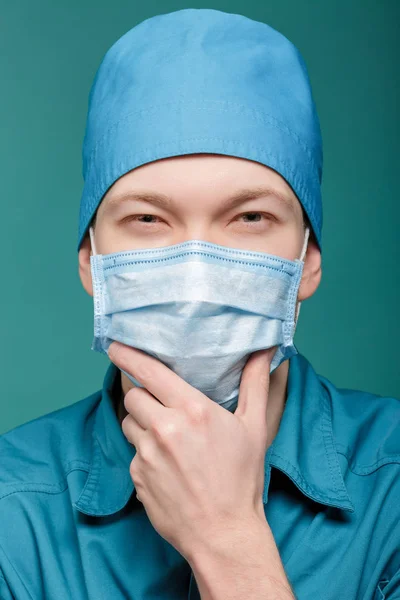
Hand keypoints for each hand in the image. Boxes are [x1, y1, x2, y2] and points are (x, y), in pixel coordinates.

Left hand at [108, 341, 275, 560]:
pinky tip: (167, 466)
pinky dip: (144, 453)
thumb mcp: (254, 427)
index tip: (115, 346)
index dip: (128, 355)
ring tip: (168, 439)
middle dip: (143, 395)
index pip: (149, 372)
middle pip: (134, 395)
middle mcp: (164, 428)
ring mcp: (146, 454)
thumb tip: (263, 351)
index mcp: (192, 410)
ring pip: (129, 423)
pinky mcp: (136, 477)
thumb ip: (255, 384)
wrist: (223, 533)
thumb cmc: (241, 479)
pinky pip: (133, 453)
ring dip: (142, 424)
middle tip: (162, 406)